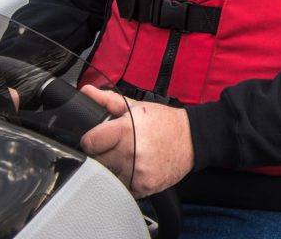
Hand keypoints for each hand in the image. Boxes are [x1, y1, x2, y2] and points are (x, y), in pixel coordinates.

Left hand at [80, 85, 194, 197]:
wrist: (194, 139)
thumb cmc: (165, 122)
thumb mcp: (138, 107)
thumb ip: (108, 101)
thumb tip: (87, 92)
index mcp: (125, 131)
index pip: (89, 143)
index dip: (92, 140)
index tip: (99, 139)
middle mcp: (130, 153)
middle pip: (97, 160)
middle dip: (103, 154)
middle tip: (118, 147)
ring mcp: (137, 173)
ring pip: (108, 176)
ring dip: (114, 169)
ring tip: (128, 158)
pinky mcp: (144, 187)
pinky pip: (122, 188)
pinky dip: (126, 180)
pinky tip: (136, 169)